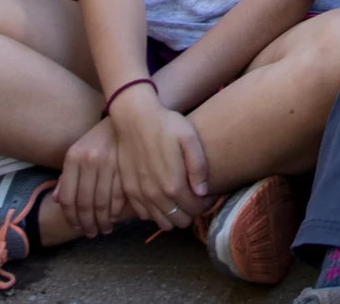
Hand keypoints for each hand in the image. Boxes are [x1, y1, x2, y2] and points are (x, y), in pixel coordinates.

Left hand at [51, 119, 127, 239]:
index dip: (70, 216)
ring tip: (103, 229)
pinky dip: (116, 211)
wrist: (125, 119)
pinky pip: (118, 196)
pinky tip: (115, 217)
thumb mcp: (78, 153)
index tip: (75, 227)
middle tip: (90, 233)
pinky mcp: (125, 166)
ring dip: (102, 221)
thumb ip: (67, 177)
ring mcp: (108, 163)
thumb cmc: (98, 139)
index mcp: (73, 158)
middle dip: (86, 223)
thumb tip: (56, 200)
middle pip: (84, 203)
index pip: (67, 197)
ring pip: (101, 203)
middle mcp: (89, 161)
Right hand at [108, 84, 207, 229]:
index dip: (207, 204)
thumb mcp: (189, 138)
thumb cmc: (166, 124)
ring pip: (162, 222)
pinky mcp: (129, 191)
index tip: (210, 193)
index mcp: (173, 185)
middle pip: (180, 220)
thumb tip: (202, 192)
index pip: (196, 210)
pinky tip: (163, 197)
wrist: (134, 118)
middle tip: (196, 196)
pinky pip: (145, 215)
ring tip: (181, 198)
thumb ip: (198, 167)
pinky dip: (156, 212)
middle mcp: (155, 195)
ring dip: (175, 215)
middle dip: (192, 212)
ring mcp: (140, 195)